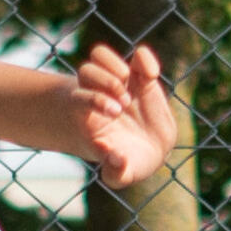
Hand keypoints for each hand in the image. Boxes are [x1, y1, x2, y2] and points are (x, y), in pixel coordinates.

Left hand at [69, 39, 177, 188]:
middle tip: (123, 105)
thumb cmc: (130, 163)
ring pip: (100, 56)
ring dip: (116, 68)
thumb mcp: (122, 175)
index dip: (95, 99)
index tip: (116, 112)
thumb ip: (116, 172)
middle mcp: (100, 95)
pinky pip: (139, 55)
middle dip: (105, 84)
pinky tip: (151, 76)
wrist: (152, 152)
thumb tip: (110, 153)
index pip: (79, 96)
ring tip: (133, 92)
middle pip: (86, 71)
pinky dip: (145, 59)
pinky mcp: (143, 78)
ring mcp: (121, 83)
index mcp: (91, 117)